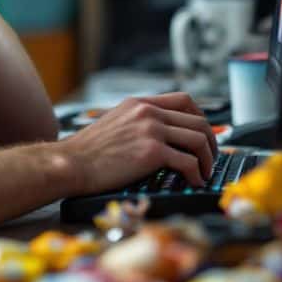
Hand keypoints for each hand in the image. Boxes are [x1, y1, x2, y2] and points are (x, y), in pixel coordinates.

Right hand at [55, 92, 216, 194]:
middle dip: (210, 142)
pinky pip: (188, 162)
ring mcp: (152, 130)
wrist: (71, 163)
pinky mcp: (152, 152)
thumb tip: (158, 135)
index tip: (204, 134)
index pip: (184, 100)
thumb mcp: (114, 122)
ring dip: (207, 160)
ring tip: (205, 173)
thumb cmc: (87, 151)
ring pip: (199, 140)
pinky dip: (197, 174)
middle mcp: (148, 112)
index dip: (201, 117)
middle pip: (198, 121)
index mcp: (140, 103)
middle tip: (210, 159)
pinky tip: (194, 182)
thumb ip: (136, 122)